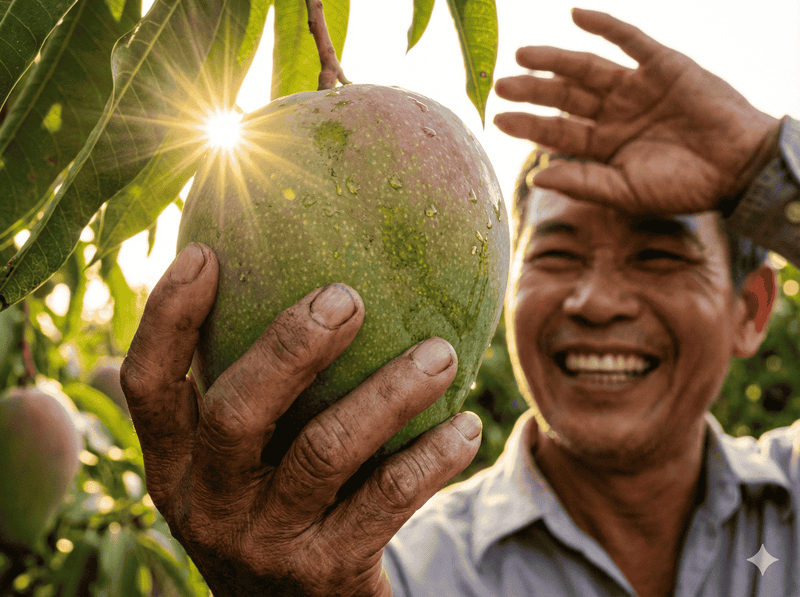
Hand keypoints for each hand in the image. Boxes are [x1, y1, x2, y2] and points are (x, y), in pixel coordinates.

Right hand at [120, 243, 481, 595]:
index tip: (206, 251)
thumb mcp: (236, 467)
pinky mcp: (325, 572)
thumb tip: (275, 287)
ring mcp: (264, 543)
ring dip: (390, 392)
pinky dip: (431, 458)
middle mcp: (208, 505)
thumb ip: (243, 397)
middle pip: (236, 411)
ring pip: (325, 449)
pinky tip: (463, 426)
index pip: (147, 385)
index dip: (167, 316)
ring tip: (441, 354)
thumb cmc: (273, 510)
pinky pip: (386, 499)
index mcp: (175, 466)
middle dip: (292, 346)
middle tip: (347, 297)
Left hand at [493, 8, 780, 214]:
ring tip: (523, 55)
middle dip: (533, 90)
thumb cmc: (682, 188)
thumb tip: (536, 178)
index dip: (527, 124)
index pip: (557, 131)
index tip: (497, 118)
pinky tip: (576, 15)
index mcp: (603, 145)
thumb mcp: (625, 192)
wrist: (738, 169)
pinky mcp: (663, 65)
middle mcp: (614, 114)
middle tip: (501, 85)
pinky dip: (605, 26)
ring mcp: (636, 88)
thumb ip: (582, 183)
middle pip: (564, 97)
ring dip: (555, 59)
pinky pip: (629, 40)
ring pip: (587, 68)